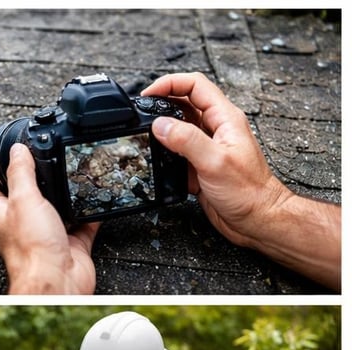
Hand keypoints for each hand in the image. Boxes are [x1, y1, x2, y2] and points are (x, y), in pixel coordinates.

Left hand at [0, 143, 99, 293]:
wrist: (57, 280)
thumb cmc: (32, 251)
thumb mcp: (23, 200)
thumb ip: (20, 173)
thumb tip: (16, 151)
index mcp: (3, 215)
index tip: (12, 160)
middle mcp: (23, 225)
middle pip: (28, 197)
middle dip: (41, 182)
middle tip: (51, 164)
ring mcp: (47, 235)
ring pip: (57, 209)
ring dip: (67, 196)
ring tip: (74, 176)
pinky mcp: (70, 244)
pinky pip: (83, 224)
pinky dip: (91, 212)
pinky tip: (97, 200)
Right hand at [143, 73, 339, 289]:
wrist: (256, 218)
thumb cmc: (248, 191)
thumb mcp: (214, 161)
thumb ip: (186, 140)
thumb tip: (160, 125)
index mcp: (224, 118)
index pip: (195, 86)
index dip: (170, 83)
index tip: (148, 94)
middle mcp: (215, 128)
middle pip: (184, 103)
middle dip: (160, 104)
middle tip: (140, 113)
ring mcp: (207, 146)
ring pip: (178, 127)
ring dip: (160, 129)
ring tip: (143, 135)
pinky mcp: (199, 164)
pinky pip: (176, 151)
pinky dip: (163, 152)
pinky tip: (155, 159)